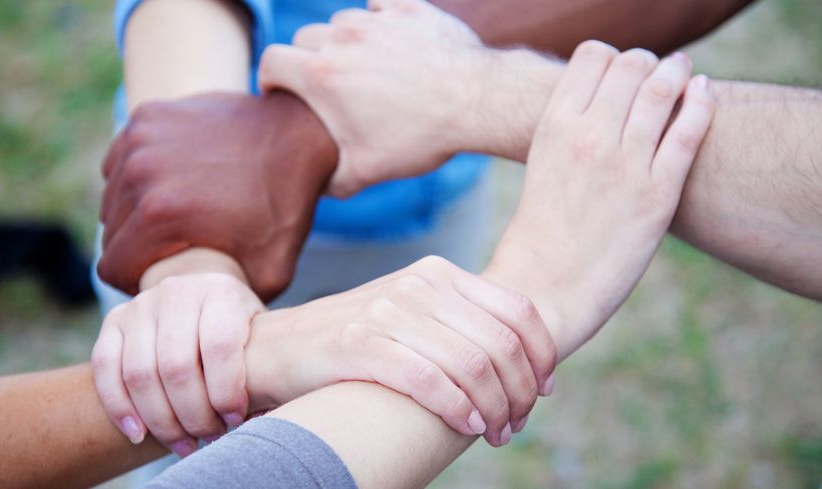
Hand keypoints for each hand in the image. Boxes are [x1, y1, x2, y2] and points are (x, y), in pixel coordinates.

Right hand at [91, 273, 263, 457]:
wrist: (203, 295)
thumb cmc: (238, 326)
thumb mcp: (259, 334)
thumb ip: (262, 367)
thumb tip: (257, 415)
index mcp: (221, 291)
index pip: (219, 345)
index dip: (226, 390)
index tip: (234, 418)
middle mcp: (178, 291)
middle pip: (177, 366)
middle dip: (193, 414)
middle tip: (209, 437)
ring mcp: (142, 304)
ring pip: (140, 373)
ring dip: (161, 420)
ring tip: (183, 443)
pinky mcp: (114, 319)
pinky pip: (106, 368)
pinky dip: (119, 407)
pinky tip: (138, 434)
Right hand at [97, 91, 337, 301]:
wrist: (297, 135)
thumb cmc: (283, 206)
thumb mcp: (269, 271)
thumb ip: (230, 308)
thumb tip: (216, 343)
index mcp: (162, 215)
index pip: (113, 268)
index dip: (135, 282)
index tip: (161, 279)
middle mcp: (140, 173)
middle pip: (110, 233)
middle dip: (135, 249)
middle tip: (171, 251)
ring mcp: (140, 139)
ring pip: (111, 197)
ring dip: (134, 213)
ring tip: (173, 220)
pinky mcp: (146, 117)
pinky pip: (120, 162)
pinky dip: (136, 177)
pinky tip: (170, 186)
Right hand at [245, 256, 557, 446]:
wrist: (278, 347)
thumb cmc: (358, 340)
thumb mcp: (415, 316)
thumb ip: (461, 324)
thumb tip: (523, 360)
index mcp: (440, 273)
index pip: (518, 310)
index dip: (543, 355)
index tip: (544, 390)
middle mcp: (419, 284)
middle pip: (501, 344)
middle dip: (520, 393)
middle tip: (517, 424)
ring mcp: (388, 311)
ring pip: (472, 366)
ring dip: (494, 409)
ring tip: (495, 433)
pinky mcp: (360, 344)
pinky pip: (428, 381)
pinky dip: (457, 409)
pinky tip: (466, 426)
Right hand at [260, 0, 486, 196]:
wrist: (477, 102)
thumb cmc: (419, 137)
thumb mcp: (368, 170)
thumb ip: (332, 180)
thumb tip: (318, 185)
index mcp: (322, 74)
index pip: (270, 61)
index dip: (269, 79)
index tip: (280, 93)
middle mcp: (342, 38)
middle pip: (303, 39)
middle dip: (305, 61)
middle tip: (325, 87)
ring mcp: (377, 19)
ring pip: (340, 21)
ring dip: (342, 41)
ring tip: (362, 68)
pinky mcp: (410, 8)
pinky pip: (379, 2)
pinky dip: (378, 18)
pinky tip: (389, 38)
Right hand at [489, 42, 715, 357]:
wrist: (542, 290)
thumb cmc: (541, 231)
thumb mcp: (543, 162)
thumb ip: (570, 127)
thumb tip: (605, 99)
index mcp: (553, 126)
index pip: (593, 54)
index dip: (611, 58)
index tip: (619, 75)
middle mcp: (589, 136)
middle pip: (631, 64)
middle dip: (646, 64)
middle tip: (652, 77)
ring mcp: (625, 164)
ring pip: (662, 89)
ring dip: (675, 73)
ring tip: (681, 75)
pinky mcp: (657, 195)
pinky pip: (689, 132)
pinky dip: (702, 102)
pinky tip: (704, 93)